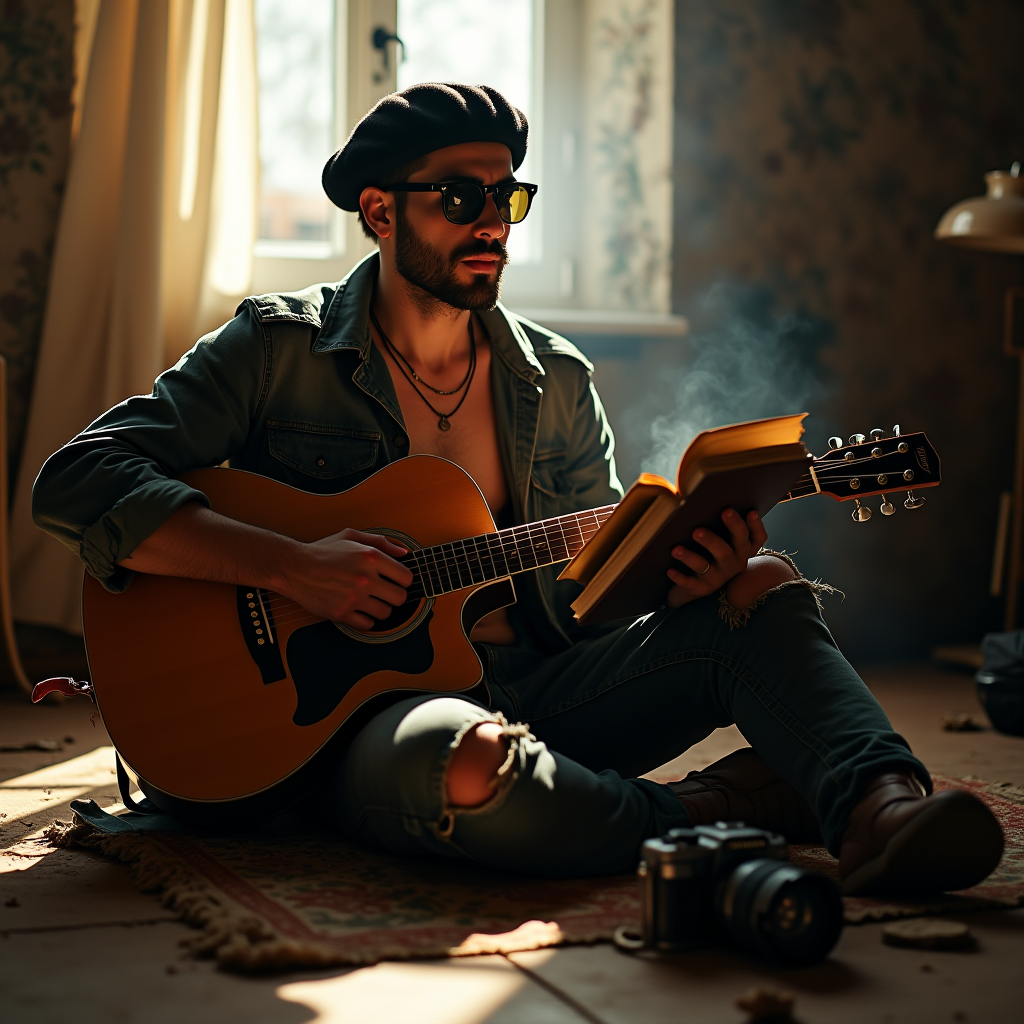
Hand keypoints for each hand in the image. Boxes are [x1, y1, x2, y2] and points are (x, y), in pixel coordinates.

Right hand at [277, 528, 413, 629]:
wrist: (294, 567)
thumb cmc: (322, 551)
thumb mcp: (351, 536)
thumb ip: (380, 542)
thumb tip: (403, 553)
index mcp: (370, 557)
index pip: (406, 577)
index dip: (403, 580)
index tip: (397, 580)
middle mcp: (365, 578)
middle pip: (400, 598)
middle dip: (395, 596)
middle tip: (385, 592)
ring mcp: (353, 598)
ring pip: (385, 613)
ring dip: (380, 608)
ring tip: (370, 601)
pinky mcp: (341, 613)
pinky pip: (367, 625)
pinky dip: (365, 619)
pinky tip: (359, 610)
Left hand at [666, 509, 768, 608]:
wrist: (695, 586)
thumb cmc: (708, 554)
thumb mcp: (719, 540)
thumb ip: (719, 525)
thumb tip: (706, 500)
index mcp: (741, 550)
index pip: (756, 539)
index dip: (756, 526)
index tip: (750, 511)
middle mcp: (733, 564)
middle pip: (730, 550)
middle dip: (721, 535)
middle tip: (707, 523)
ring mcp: (718, 577)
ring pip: (706, 566)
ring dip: (690, 557)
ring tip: (676, 549)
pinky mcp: (701, 589)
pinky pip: (690, 584)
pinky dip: (680, 577)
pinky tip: (669, 570)